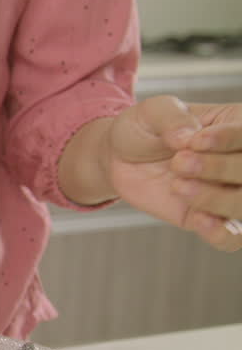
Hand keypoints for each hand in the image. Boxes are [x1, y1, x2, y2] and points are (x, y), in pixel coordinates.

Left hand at [108, 95, 241, 251]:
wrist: (120, 157)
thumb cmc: (145, 128)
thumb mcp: (152, 111)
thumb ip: (172, 117)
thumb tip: (188, 137)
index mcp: (238, 125)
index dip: (227, 141)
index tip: (194, 141)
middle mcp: (240, 161)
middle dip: (219, 168)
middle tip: (179, 162)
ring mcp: (229, 192)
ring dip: (216, 199)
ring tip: (178, 185)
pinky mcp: (210, 220)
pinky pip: (231, 237)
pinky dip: (220, 233)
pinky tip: (198, 220)